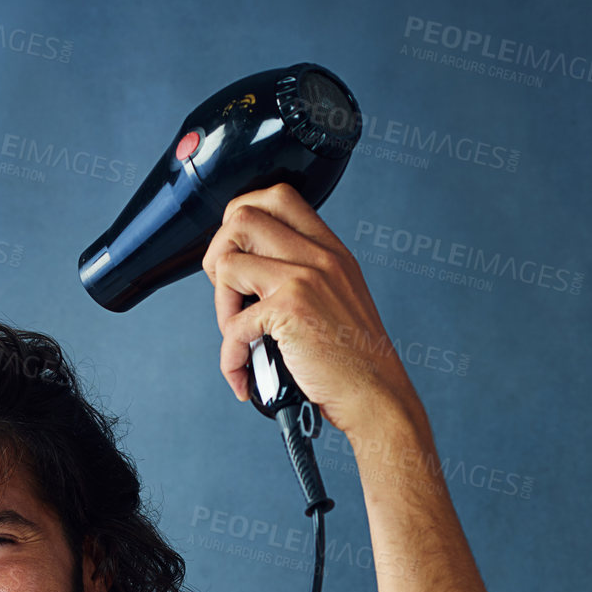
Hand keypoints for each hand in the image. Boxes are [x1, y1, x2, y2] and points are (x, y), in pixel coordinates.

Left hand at [200, 183, 423, 439]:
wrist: (375, 396)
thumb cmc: (352, 361)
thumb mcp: (336, 300)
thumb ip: (301, 277)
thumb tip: (247, 275)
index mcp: (329, 249)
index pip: (276, 196)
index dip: (239, 221)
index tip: (237, 259)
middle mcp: (318, 255)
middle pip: (241, 217)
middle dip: (217, 257)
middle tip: (228, 297)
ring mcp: (304, 277)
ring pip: (227, 263)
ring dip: (220, 307)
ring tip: (237, 339)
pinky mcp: (291, 309)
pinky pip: (233, 324)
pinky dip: (229, 358)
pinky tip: (243, 374)